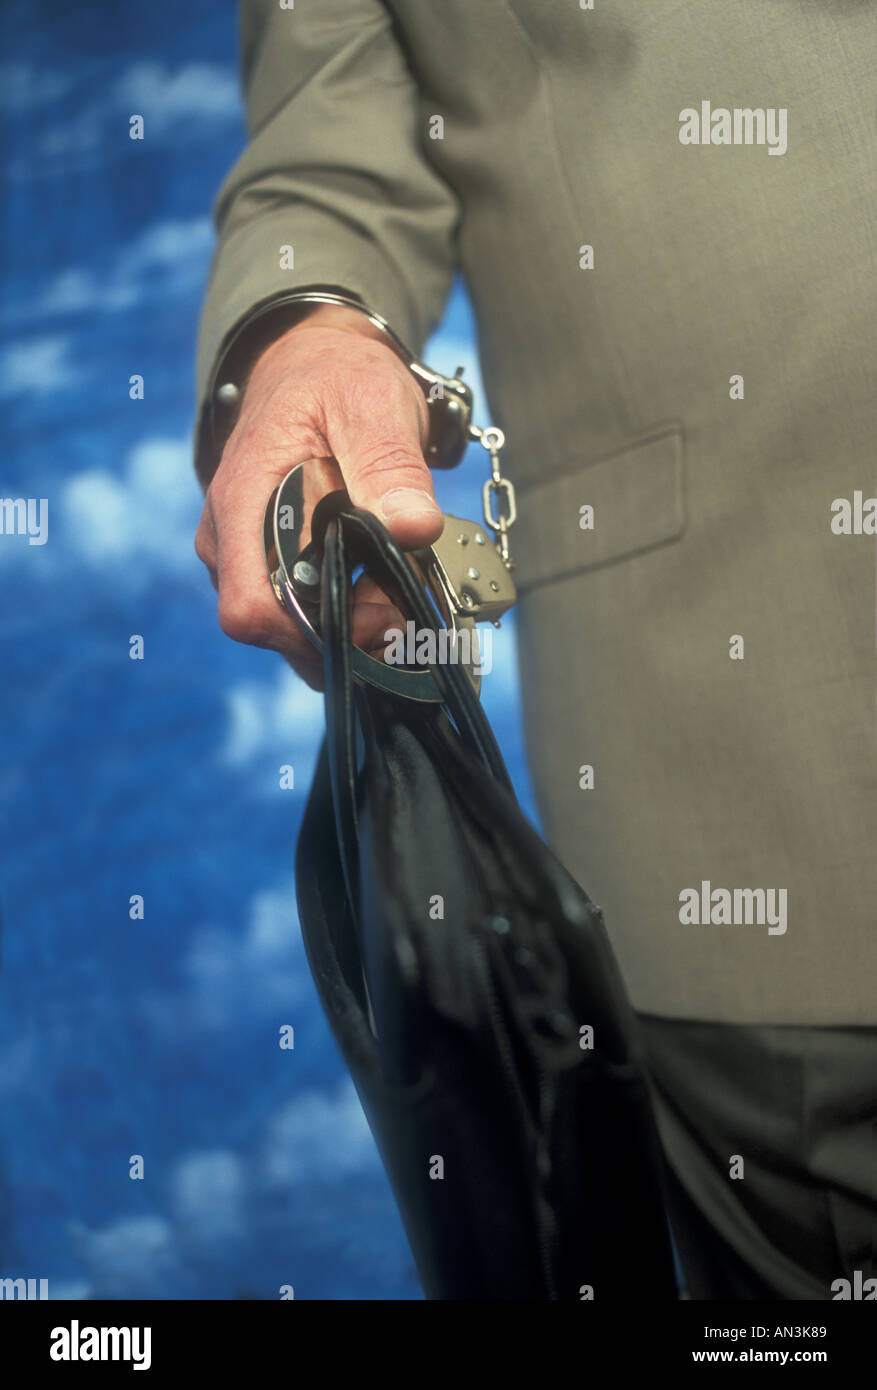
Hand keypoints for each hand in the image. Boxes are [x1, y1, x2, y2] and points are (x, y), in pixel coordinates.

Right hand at [195, 304, 443, 688]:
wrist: (316, 365)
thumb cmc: (336, 379)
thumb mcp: (373, 406)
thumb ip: (390, 467)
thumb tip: (414, 527)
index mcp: (241, 503)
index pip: (250, 607)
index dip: (312, 629)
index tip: (373, 608)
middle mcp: (229, 542)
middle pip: (273, 631)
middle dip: (343, 635)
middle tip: (400, 604)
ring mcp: (245, 558)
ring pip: (290, 634)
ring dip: (348, 631)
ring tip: (395, 596)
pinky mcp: (271, 567)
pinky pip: (301, 618)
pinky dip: (345, 619)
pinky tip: (381, 595)